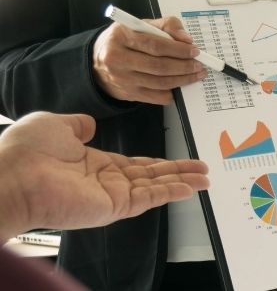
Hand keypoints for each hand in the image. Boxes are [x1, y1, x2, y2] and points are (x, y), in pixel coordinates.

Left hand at [0, 112, 209, 241]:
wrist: (11, 175)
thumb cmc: (25, 150)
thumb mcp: (55, 124)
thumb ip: (77, 125)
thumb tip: (89, 122)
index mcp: (92, 163)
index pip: (135, 164)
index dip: (160, 161)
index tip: (180, 158)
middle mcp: (105, 181)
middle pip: (152, 176)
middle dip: (179, 172)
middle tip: (203, 169)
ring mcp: (110, 195)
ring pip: (155, 187)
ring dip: (182, 182)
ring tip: (206, 178)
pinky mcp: (112, 206)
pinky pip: (148, 197)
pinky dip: (170, 192)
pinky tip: (189, 187)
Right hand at [93, 17, 206, 104]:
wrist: (96, 62)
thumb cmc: (123, 41)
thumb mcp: (139, 25)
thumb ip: (165, 26)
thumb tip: (186, 39)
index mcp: (121, 36)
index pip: (155, 45)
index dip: (178, 49)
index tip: (194, 51)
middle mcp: (118, 59)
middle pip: (159, 66)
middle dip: (184, 66)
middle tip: (199, 65)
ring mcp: (122, 79)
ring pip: (160, 83)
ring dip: (183, 80)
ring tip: (196, 75)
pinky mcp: (128, 93)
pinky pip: (155, 96)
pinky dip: (171, 93)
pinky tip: (180, 86)